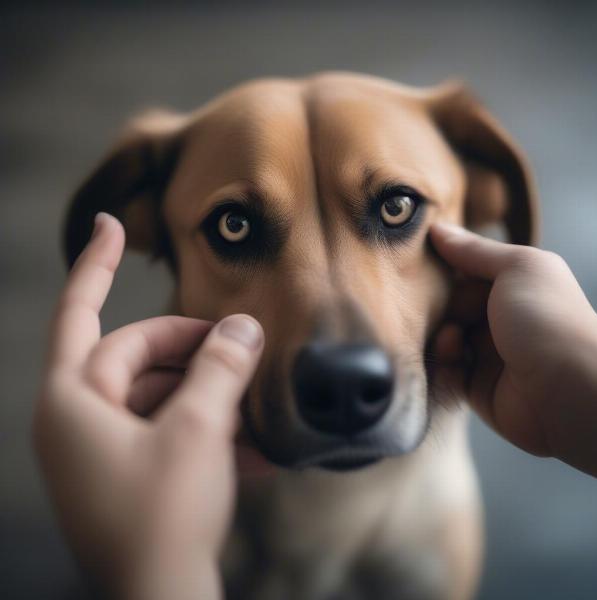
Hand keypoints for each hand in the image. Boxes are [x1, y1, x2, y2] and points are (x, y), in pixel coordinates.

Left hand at [33, 213, 263, 599]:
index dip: (97, 264)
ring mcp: (101, 451)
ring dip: (211, 397)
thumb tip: (243, 326)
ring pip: (161, 397)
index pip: (81, 313)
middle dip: (196, 352)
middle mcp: (76, 421)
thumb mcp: (199, 429)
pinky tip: (253, 449)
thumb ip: (221, 368)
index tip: (111, 222)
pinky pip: (168, 433)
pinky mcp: (126, 476)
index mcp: (72, 402)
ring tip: (256, 407)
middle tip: (245, 349)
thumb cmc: (165, 516)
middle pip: (140, 358)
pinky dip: (206, 432)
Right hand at [430, 223, 596, 478]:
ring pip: (445, 338)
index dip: (446, 269)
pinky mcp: (477, 388)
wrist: (567, 389)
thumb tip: (438, 227)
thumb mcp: (516, 268)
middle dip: (439, 306)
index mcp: (515, 289)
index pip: (468, 274)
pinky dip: (443, 363)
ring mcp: (490, 355)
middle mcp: (502, 320)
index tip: (420, 264)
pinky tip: (451, 357)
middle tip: (433, 306)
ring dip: (441, 335)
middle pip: (452, 307)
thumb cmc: (547, 319)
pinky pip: (447, 371)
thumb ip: (474, 250)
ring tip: (452, 339)